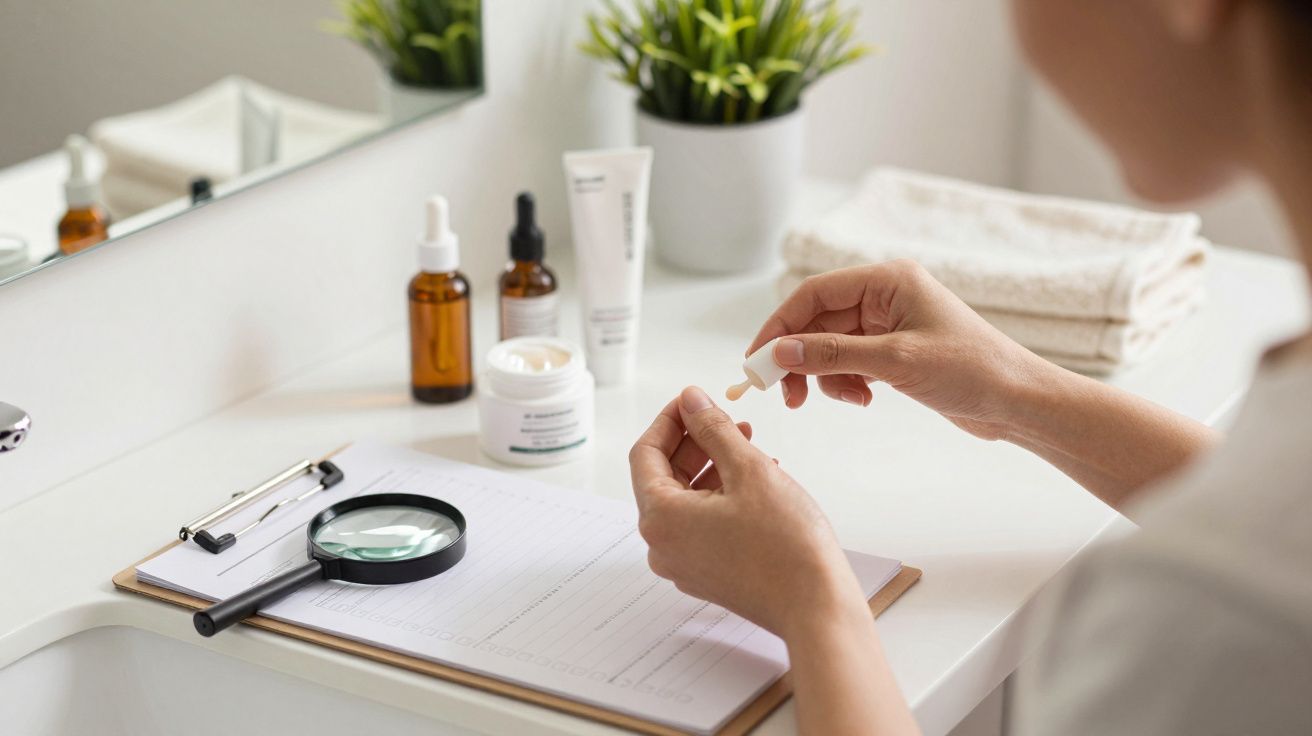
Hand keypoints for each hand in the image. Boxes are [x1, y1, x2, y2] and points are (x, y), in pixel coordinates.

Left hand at [629, 386, 866, 637]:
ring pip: (685, 500)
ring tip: (749, 445)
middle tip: (726, 418)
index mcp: (660, 518)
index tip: (693, 400)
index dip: (669, 420)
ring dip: (711, 467)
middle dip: (694, 442)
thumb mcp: (749, 469)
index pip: (645, 454)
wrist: (817, 608)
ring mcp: (683, 564)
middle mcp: (662, 546)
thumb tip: (691, 399)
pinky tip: (756, 480)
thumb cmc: (786, 545)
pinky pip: (701, 524)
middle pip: (663, 478)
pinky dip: (720, 496)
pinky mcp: (707, 574)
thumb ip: (713, 428)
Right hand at [749, 260, 1055, 440]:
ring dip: (825, 375)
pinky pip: (849, 362)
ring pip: (829, 346)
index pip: (814, 294)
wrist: (1018, 401)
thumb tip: (779, 352)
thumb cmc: (971, 370)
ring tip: (847, 400)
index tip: (757, 361)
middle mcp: (885, 296)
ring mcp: (889, 324)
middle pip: (817, 321)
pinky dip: (845, 382)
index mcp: (888, 280)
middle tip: (785, 395)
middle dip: (800, 358)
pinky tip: (863, 399)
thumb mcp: (895, 362)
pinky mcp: (895, 351)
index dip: (779, 326)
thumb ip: (833, 355)